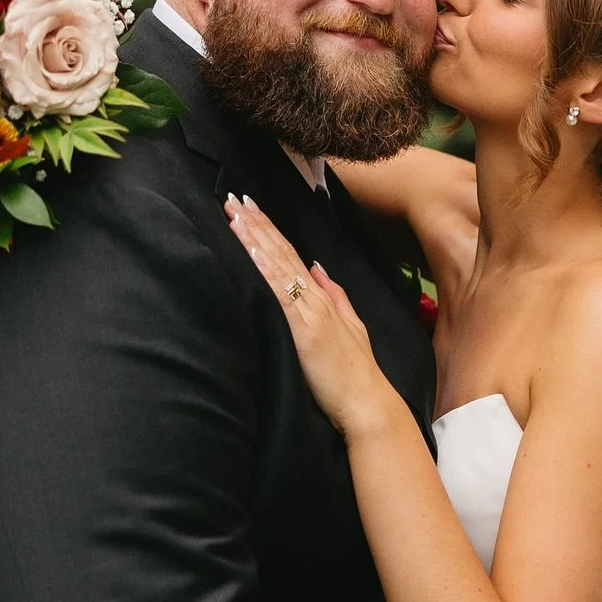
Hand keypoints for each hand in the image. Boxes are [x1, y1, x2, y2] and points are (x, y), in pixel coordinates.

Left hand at [225, 195, 399, 437]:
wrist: (368, 402)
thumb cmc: (356, 374)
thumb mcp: (352, 327)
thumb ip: (336, 296)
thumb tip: (317, 268)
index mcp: (323, 299)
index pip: (292, 256)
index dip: (270, 230)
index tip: (250, 209)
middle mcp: (316, 299)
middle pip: (282, 253)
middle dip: (257, 225)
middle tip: (233, 199)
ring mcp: (310, 312)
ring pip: (278, 266)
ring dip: (255, 238)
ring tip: (235, 214)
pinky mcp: (304, 330)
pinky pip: (281, 294)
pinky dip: (266, 269)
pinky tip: (252, 251)